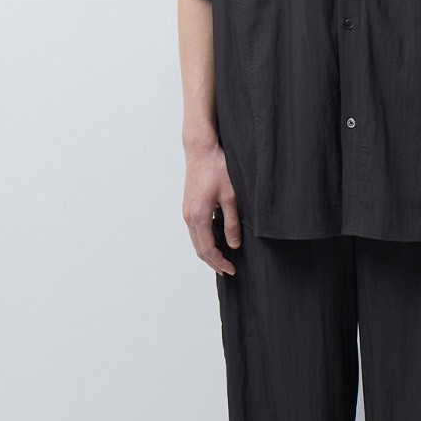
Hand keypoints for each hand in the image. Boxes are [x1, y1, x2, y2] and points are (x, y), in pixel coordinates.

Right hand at [183, 146, 241, 274]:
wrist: (201, 150)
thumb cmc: (217, 168)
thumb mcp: (231, 196)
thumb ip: (232, 222)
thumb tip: (234, 245)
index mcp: (199, 215)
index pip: (208, 249)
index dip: (220, 262)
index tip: (232, 270)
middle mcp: (188, 216)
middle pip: (199, 249)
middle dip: (213, 262)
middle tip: (228, 270)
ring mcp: (186, 211)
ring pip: (196, 240)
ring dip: (208, 252)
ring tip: (223, 260)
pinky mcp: (188, 206)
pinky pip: (195, 231)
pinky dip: (204, 241)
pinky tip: (216, 242)